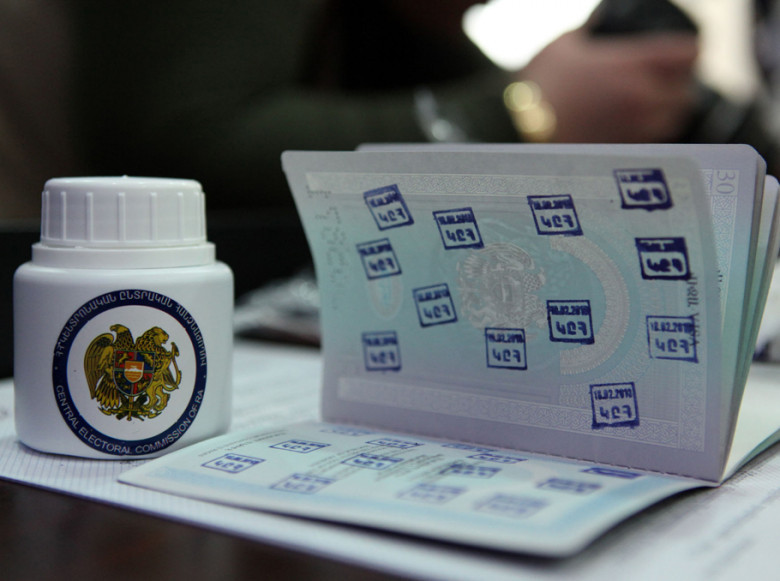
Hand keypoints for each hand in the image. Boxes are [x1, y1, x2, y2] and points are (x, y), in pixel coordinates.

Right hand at [519, 29, 698, 142]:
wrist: (518, 129)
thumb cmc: (537, 85)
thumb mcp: (564, 45)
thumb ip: (589, 33)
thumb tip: (596, 28)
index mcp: (633, 66)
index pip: (687, 55)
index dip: (688, 51)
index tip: (682, 52)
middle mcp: (641, 100)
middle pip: (686, 94)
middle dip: (679, 85)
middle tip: (666, 80)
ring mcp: (632, 130)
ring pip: (672, 122)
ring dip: (667, 112)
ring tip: (650, 105)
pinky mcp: (619, 152)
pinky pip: (649, 141)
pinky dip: (647, 131)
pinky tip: (629, 125)